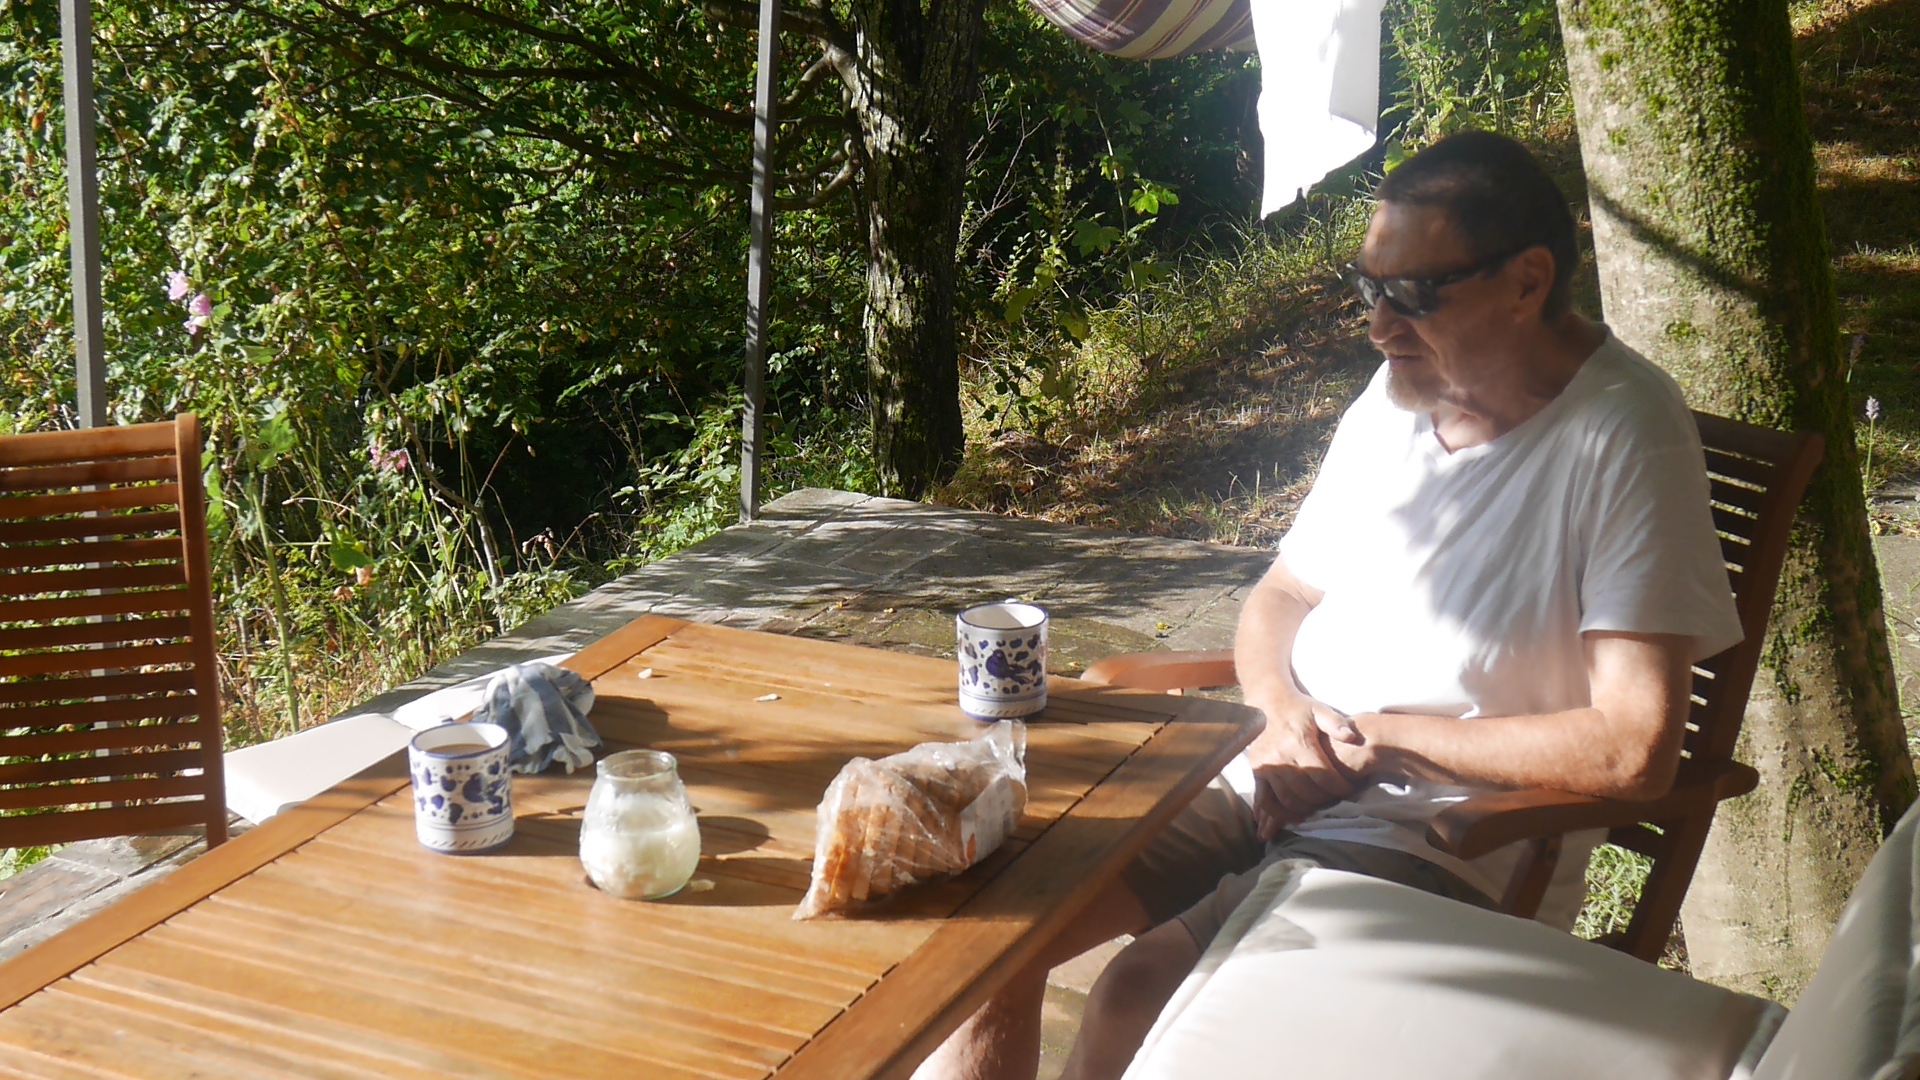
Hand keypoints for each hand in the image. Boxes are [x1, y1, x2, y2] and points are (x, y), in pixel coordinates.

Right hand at [1244, 694, 1360, 840]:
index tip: (1350, 791)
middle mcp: (1280, 756)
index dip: (1340, 787)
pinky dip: (1273, 814)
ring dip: (1303, 810)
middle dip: (1324, 801)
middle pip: (1305, 791)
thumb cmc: (1299, 708)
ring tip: (1316, 810)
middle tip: (1335, 802)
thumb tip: (1351, 737)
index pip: (1323, 775)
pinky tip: (1282, 823)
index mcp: (1299, 742)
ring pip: (1286, 799)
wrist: (1267, 701)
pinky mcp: (1256, 771)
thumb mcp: (1320, 709)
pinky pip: (1264, 798)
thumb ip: (1336, 722)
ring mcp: (1266, 765)